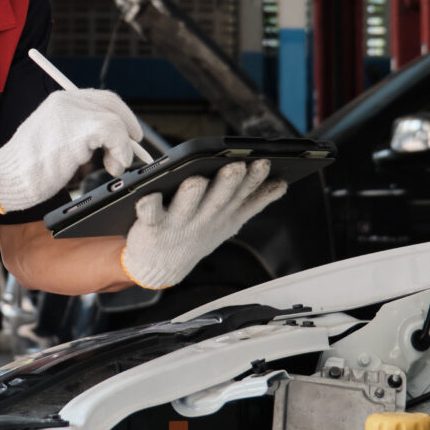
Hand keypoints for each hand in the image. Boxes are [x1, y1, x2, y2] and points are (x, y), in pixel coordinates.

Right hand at [0, 89, 144, 213]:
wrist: (7, 178)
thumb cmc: (28, 168)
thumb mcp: (54, 140)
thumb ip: (78, 133)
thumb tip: (113, 138)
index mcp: (60, 100)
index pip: (100, 98)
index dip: (120, 115)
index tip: (129, 134)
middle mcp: (66, 100)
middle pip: (112, 104)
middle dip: (128, 127)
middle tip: (133, 149)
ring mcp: (72, 113)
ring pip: (115, 120)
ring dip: (123, 147)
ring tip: (114, 166)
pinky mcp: (78, 129)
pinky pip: (115, 133)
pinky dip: (122, 151)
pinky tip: (114, 165)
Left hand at [121, 159, 286, 289]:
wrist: (160, 266)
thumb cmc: (194, 235)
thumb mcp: (229, 222)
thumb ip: (254, 202)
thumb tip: (281, 184)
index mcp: (222, 215)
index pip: (242, 195)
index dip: (254, 180)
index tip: (263, 163)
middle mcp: (202, 218)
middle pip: (218, 198)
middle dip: (228, 182)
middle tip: (235, 166)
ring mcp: (177, 222)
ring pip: (187, 204)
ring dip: (192, 193)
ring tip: (196, 180)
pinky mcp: (152, 225)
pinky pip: (150, 213)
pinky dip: (149, 205)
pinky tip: (148, 195)